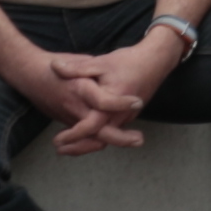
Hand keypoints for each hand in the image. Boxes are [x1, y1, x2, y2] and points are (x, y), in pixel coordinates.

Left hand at [42, 30, 181, 153]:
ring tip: (67, 147)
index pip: (92, 126)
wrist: (156, 61)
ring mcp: (126, 117)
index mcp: (112, 103)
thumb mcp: (101, 62)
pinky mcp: (128, 115)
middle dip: (79, 148)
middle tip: (59, 149)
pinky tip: (84, 133)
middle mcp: (121, 115)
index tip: (58, 140)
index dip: (74, 134)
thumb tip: (54, 67)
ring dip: (87, 144)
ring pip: (107, 138)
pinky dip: (97, 136)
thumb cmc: (129, 61)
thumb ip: (77, 67)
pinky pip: (112, 130)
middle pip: (100, 140)